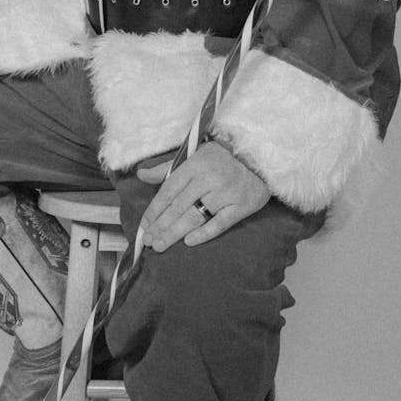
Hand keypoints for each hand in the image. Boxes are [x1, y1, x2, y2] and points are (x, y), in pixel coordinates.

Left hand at [137, 139, 269, 251]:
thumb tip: (141, 174)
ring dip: (175, 233)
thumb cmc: (221, 158)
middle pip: (180, 207)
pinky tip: (188, 242)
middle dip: (162, 226)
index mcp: (196, 164)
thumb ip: (167, 168)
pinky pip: (220, 224)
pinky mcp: (242, 206)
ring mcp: (227, 193)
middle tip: (149, 241)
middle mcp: (210, 178)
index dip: (155, 209)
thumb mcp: (193, 155)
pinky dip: (204, 234)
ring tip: (161, 245)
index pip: (170, 190)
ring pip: (196, 217)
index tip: (145, 224)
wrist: (259, 160)